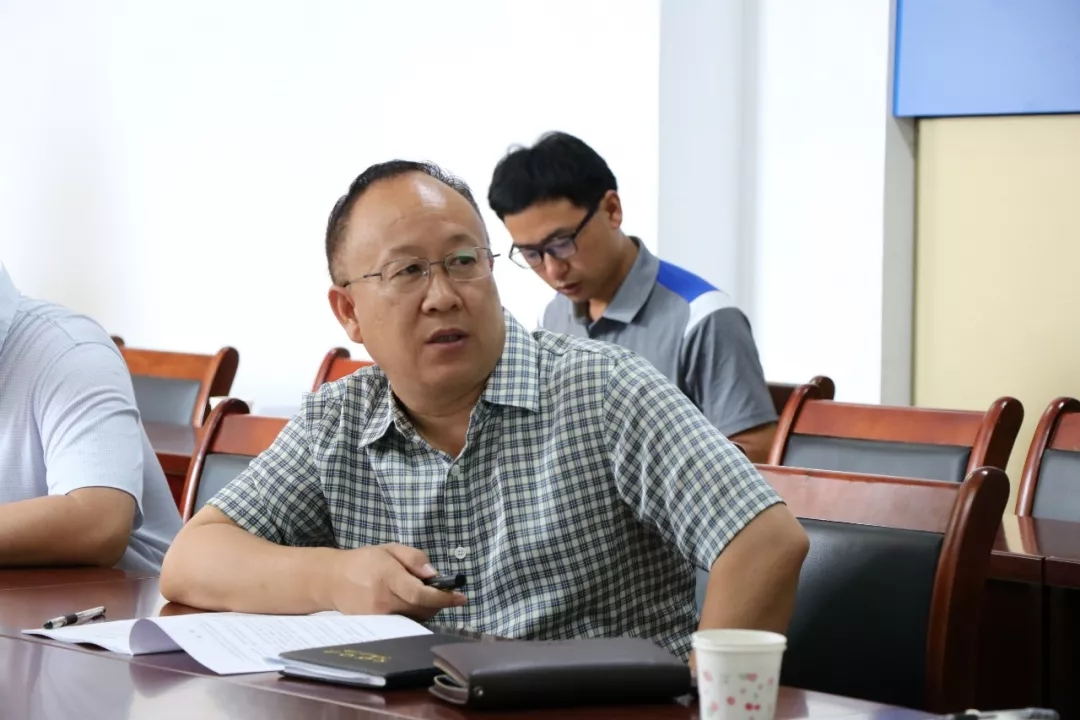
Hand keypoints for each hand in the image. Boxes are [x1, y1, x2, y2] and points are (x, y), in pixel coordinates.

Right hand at [325, 543, 466, 619]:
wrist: (333, 580)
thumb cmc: (364, 561)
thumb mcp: (390, 549)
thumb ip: (414, 558)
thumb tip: (434, 574)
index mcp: (387, 576)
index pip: (420, 594)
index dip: (443, 598)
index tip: (461, 598)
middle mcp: (382, 600)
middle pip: (421, 609)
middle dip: (438, 603)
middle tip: (446, 593)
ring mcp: (378, 616)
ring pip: (414, 619)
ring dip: (428, 609)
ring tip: (428, 596)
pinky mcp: (375, 626)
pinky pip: (404, 623)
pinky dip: (414, 615)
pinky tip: (414, 605)